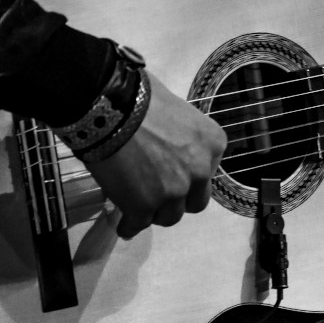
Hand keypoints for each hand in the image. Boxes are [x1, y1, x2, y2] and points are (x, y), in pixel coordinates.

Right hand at [84, 71, 226, 238]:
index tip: (172, 170)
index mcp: (213, 144)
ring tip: (138, 205)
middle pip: (194, 200)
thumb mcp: (176, 109)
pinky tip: (123, 223)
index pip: (207, 171)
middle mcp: (200, 172)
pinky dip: (129, 225)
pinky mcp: (143, 208)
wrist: (110, 109)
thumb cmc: (141, 97)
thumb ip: (181, 132)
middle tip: (158, 191)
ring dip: (155, 212)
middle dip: (178, 198)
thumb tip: (166, 134)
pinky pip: (138, 225)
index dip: (188, 173)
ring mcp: (173, 193)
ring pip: (169, 216)